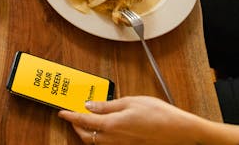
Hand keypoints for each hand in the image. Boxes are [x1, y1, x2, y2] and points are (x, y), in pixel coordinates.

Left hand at [58, 96, 202, 144]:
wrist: (180, 131)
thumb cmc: (159, 114)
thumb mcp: (131, 102)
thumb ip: (108, 105)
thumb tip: (90, 105)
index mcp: (112, 124)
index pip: (83, 120)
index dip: (70, 116)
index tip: (62, 112)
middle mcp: (114, 139)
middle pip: (86, 135)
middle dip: (76, 126)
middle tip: (71, 116)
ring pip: (96, 142)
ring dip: (87, 133)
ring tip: (85, 122)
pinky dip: (99, 138)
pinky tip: (103, 130)